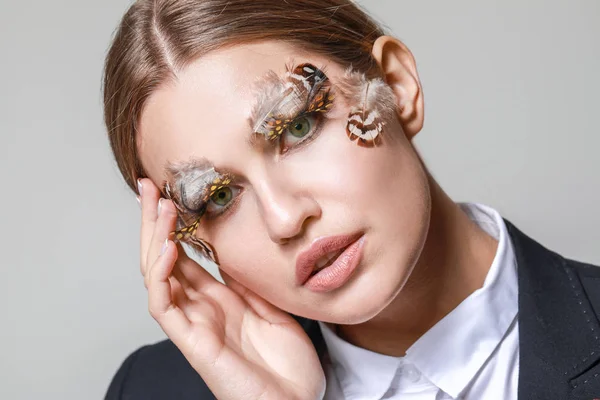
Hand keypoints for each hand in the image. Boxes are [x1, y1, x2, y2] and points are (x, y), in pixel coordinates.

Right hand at [137, 179, 325, 399]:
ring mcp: (193, 326)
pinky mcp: (193, 344)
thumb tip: (232, 249)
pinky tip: (166, 248)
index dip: (175, 226)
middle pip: (165, 260)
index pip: (185, 256)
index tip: (171, 193)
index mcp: (218, 301)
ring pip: (157, 278)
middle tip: (148, 188)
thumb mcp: (270, 308)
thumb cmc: (287, 365)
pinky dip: (160, 277)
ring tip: (159, 207)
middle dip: (154, 223)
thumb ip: (247, 282)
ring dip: (154, 241)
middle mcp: (200, 310)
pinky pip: (164, 307)